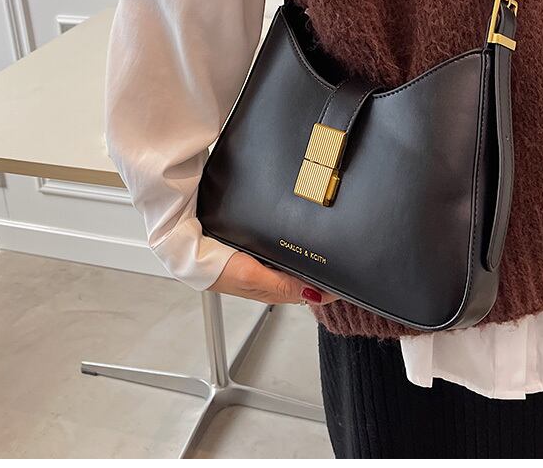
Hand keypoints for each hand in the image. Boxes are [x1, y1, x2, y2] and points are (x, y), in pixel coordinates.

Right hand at [207, 250, 339, 304]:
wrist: (193, 255)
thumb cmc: (218, 268)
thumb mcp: (253, 276)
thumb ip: (282, 283)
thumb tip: (312, 292)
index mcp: (275, 291)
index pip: (311, 292)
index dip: (330, 289)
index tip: (348, 283)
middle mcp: (273, 284)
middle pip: (306, 283)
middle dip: (324, 276)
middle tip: (344, 267)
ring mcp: (266, 273)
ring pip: (296, 273)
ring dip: (310, 267)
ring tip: (328, 259)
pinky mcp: (259, 262)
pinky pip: (284, 263)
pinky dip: (295, 259)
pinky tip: (299, 250)